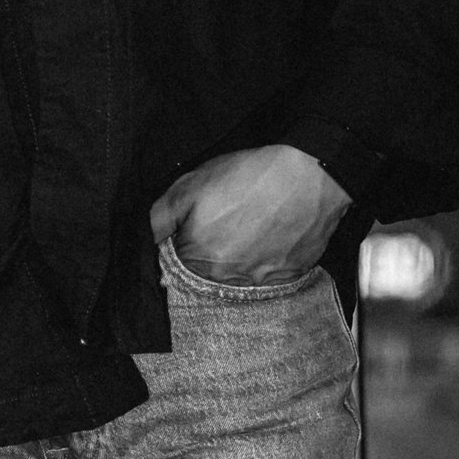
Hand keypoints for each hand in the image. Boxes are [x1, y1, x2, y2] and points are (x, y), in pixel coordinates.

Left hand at [152, 144, 347, 283]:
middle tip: (225, 225)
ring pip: (235, 280)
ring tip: (248, 229)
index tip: (191, 230)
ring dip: (234, 261)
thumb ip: (160, 217)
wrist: (310, 176)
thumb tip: (147, 239)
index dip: (180, 247)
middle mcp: (226, 280)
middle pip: (204, 278)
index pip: (173, 269)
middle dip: (206, 255)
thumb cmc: (251, 177)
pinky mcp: (286, 279)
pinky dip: (262, 262)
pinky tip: (268, 238)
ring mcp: (258, 283)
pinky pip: (265, 278)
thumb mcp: (191, 185)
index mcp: (197, 260)